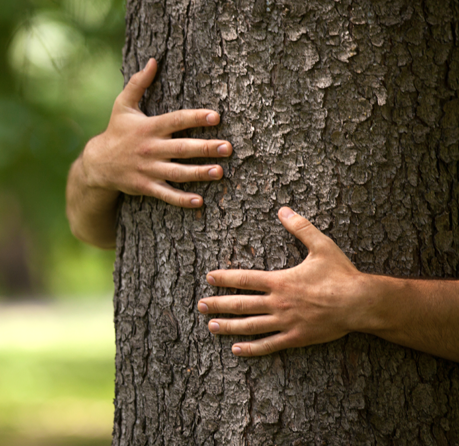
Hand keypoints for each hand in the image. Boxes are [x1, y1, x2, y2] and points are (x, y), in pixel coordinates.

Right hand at [80, 58, 231, 207]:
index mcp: (148, 127)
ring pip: (177, 172)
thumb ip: (137, 83)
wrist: (97, 163)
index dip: (196, 117)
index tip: (216, 116)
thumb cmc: (116, 131)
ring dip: (199, 173)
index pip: (176, 120)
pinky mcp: (146, 186)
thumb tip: (153, 61)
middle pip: (182, 148)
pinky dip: (181, 199)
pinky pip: (166, 194)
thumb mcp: (122, 106)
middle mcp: (150, 148)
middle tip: (228, 148)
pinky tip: (199, 201)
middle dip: (205, 148)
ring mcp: (148, 169)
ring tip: (220, 172)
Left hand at [198, 207, 371, 356]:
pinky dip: (252, 348)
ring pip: (250, 326)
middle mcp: (278, 303)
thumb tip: (283, 209)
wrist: (360, 303)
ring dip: (228, 326)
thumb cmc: (341, 274)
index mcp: (280, 281)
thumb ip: (300, 227)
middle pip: (241, 304)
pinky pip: (269, 344)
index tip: (209, 278)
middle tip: (200, 306)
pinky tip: (236, 349)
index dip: (224, 278)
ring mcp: (285, 322)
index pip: (244, 279)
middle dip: (218, 304)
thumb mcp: (321, 245)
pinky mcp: (296, 338)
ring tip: (211, 326)